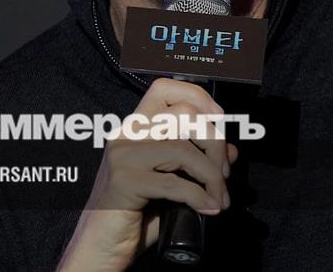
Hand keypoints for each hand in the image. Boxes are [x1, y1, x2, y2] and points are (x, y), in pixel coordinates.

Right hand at [57, 78, 237, 271]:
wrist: (101, 244)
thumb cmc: (135, 213)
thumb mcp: (171, 182)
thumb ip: (197, 162)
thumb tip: (232, 149)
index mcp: (136, 126)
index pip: (166, 88)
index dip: (199, 98)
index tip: (219, 124)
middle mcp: (127, 133)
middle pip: (185, 115)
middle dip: (215, 142)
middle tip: (224, 173)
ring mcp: (123, 156)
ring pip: (184, 149)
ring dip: (212, 176)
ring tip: (219, 197)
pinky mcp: (124, 182)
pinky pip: (175, 183)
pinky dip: (200, 197)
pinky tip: (208, 209)